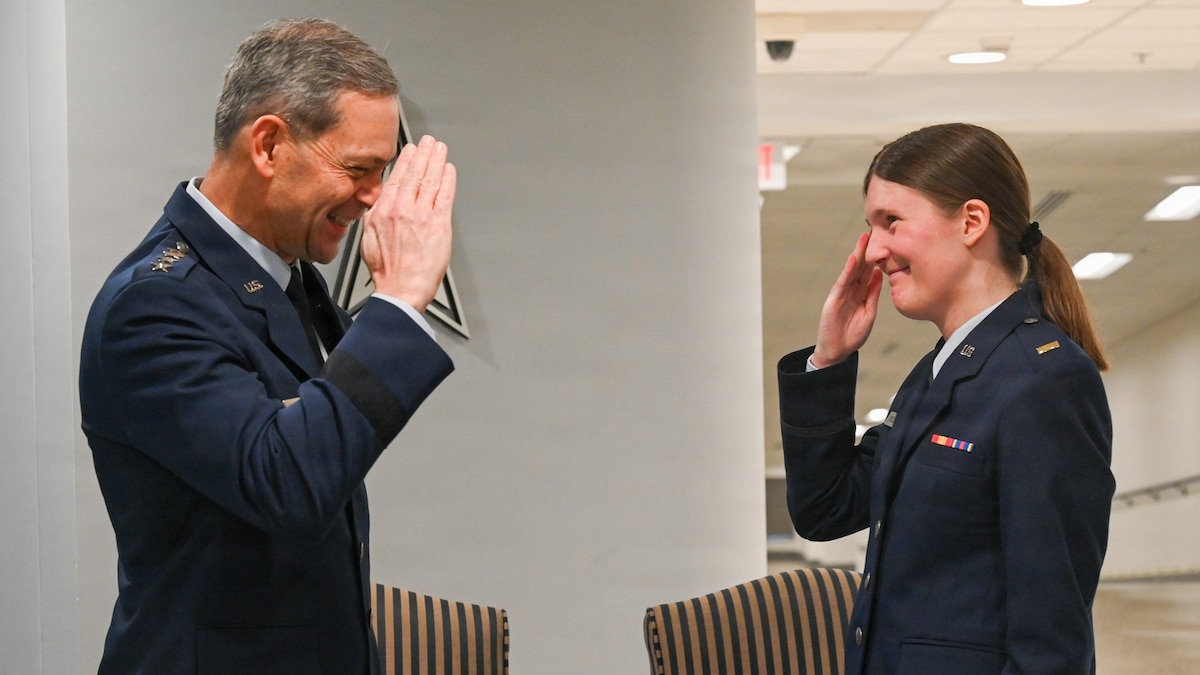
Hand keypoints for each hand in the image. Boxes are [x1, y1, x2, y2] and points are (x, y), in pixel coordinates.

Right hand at [359, 135, 455, 311]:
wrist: (401, 289)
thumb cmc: (387, 270)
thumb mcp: (368, 238)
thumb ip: (374, 215)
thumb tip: (378, 201)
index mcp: (383, 211)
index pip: (396, 178)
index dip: (406, 160)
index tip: (411, 150)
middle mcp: (402, 209)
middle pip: (415, 173)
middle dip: (424, 153)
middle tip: (429, 141)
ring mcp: (422, 215)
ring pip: (431, 180)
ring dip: (437, 161)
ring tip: (441, 149)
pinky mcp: (439, 224)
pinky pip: (445, 195)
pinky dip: (448, 179)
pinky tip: (450, 170)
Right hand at [812, 232, 882, 367]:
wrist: (838, 351)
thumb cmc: (853, 334)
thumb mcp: (869, 312)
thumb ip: (873, 294)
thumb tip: (880, 275)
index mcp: (860, 293)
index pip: (869, 271)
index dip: (876, 257)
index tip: (885, 242)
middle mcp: (850, 290)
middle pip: (860, 266)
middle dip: (866, 250)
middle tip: (874, 231)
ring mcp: (841, 294)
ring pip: (851, 270)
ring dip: (857, 254)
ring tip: (863, 238)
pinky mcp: (834, 300)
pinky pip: (842, 283)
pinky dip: (848, 270)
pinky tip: (854, 259)